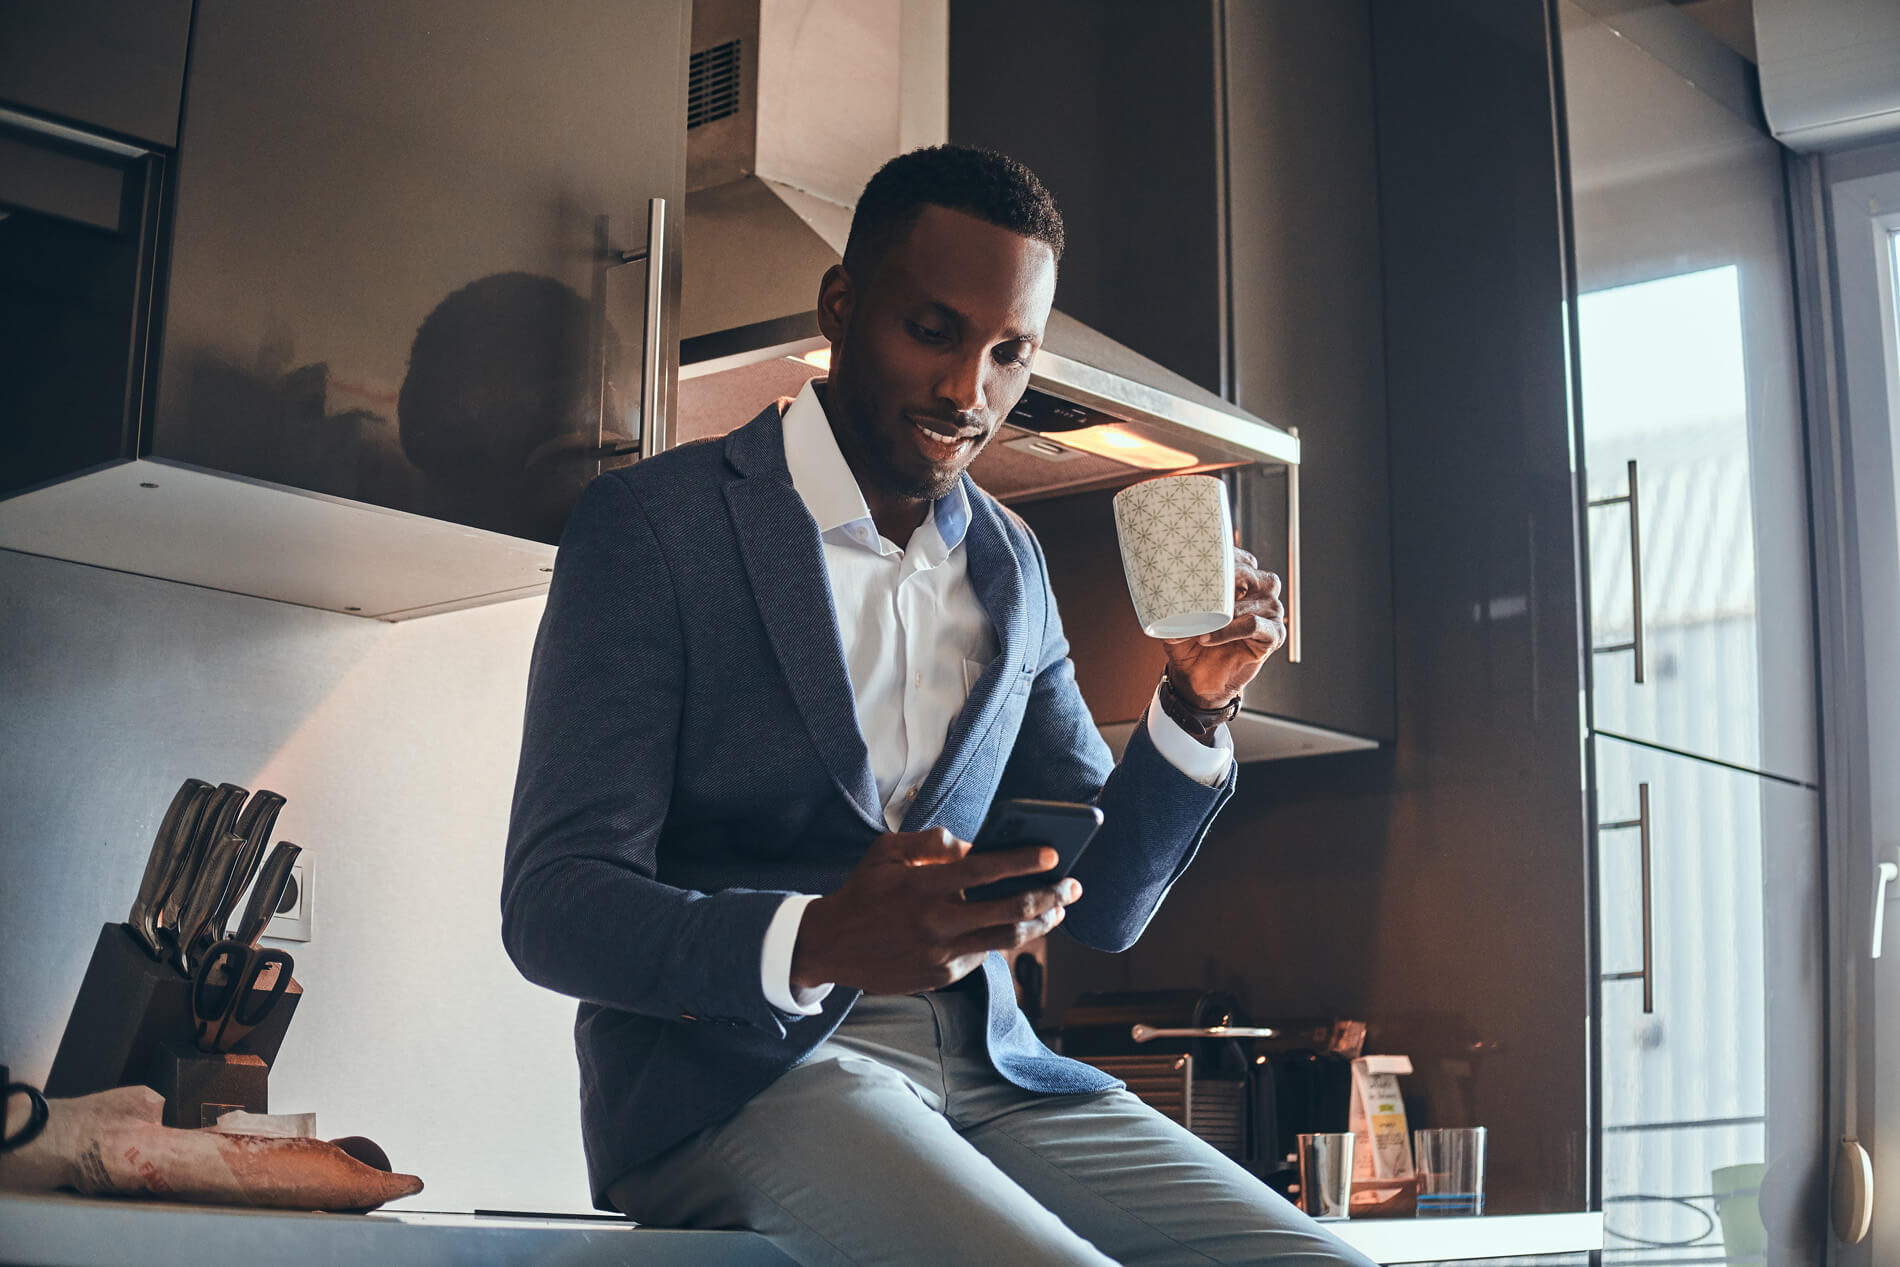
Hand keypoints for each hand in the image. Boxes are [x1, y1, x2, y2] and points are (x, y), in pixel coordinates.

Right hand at [791, 829, 1081, 994]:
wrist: (830, 946)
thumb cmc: (862, 892)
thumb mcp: (885, 853)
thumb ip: (929, 842)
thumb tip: (969, 845)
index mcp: (923, 886)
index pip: (985, 870)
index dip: (1023, 861)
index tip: (1053, 854)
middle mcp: (937, 922)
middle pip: (1009, 910)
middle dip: (1050, 896)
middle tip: (1073, 886)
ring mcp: (941, 954)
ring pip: (1005, 940)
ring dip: (1040, 925)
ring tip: (1059, 911)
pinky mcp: (940, 976)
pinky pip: (981, 956)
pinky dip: (1002, 940)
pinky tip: (1017, 928)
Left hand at [1161, 551, 1285, 707]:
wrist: (1198, 679)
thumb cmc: (1190, 642)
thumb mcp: (1176, 617)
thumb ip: (1172, 600)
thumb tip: (1157, 590)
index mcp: (1243, 578)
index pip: (1238, 557)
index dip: (1220, 558)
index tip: (1193, 564)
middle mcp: (1261, 590)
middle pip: (1250, 572)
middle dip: (1223, 580)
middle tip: (1198, 592)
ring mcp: (1271, 611)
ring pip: (1254, 598)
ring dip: (1223, 611)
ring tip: (1199, 624)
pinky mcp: (1274, 634)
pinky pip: (1255, 625)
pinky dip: (1230, 630)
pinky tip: (1209, 637)